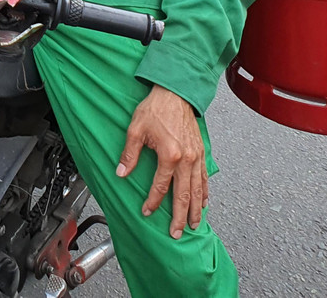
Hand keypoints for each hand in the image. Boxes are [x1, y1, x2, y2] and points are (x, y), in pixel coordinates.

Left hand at [116, 85, 206, 239]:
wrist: (175, 92)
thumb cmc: (155, 108)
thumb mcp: (135, 129)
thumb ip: (129, 153)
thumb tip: (121, 172)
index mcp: (170, 154)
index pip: (160, 186)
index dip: (153, 201)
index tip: (147, 212)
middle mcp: (186, 159)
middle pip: (184, 195)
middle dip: (180, 217)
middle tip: (177, 233)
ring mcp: (196, 157)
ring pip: (197, 190)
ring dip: (196, 210)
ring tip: (194, 225)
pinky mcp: (201, 153)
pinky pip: (204, 178)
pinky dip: (205, 192)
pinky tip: (204, 202)